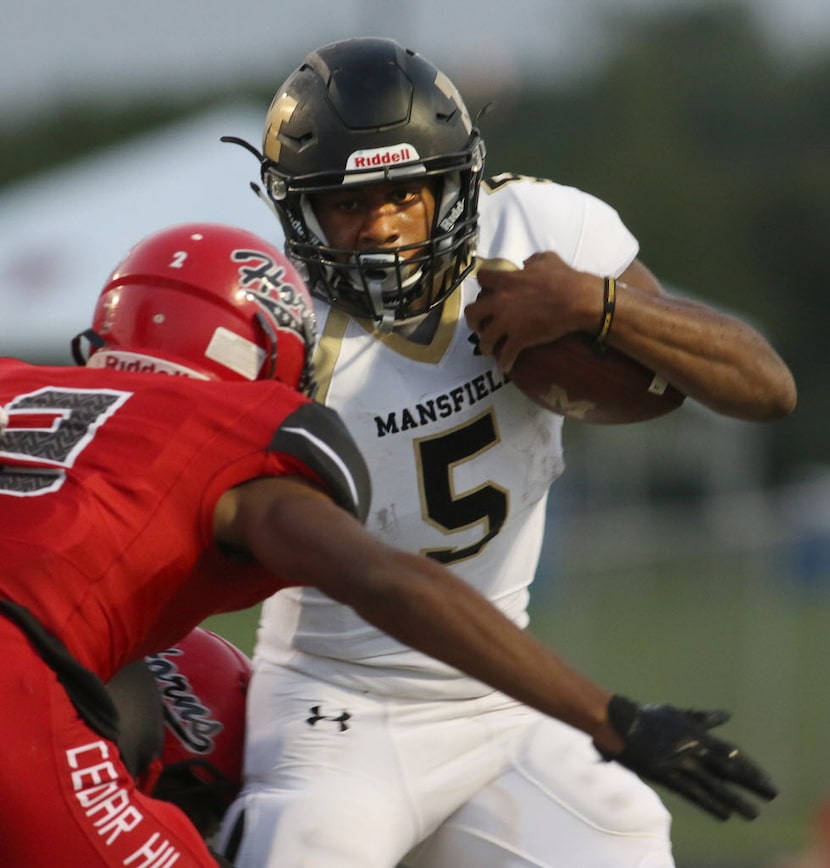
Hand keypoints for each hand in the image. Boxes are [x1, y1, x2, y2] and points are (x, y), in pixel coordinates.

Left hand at [466, 252, 599, 372]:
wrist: (578, 300)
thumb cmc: (566, 278)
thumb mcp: (547, 259)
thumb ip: (532, 260)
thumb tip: (525, 263)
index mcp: (506, 280)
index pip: (482, 278)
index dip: (483, 286)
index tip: (486, 292)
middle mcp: (501, 301)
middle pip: (472, 312)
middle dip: (473, 320)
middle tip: (480, 324)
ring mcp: (508, 321)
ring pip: (484, 338)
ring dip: (485, 345)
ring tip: (489, 349)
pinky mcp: (519, 338)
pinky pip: (505, 355)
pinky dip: (504, 363)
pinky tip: (505, 367)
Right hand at [597, 695, 777, 820]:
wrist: (619, 722)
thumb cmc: (647, 717)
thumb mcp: (677, 714)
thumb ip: (702, 718)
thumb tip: (726, 716)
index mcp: (696, 733)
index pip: (730, 753)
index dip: (749, 767)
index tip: (765, 780)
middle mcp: (692, 747)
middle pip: (727, 768)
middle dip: (751, 782)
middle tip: (772, 795)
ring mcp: (679, 761)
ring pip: (713, 783)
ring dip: (735, 799)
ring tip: (753, 813)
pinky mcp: (665, 773)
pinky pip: (691, 791)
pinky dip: (709, 803)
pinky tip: (724, 814)